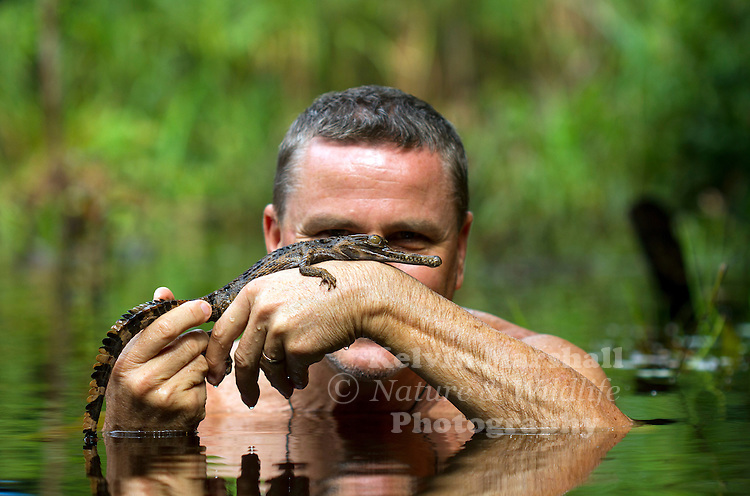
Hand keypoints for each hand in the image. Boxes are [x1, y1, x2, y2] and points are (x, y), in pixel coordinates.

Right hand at [103, 287, 211, 431]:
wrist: (138, 439)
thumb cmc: (135, 390)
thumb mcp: (133, 359)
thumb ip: (150, 325)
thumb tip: (164, 291)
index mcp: (128, 363)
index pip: (162, 328)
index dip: (188, 313)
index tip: (204, 306)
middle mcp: (145, 381)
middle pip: (191, 342)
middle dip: (198, 339)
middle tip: (192, 346)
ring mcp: (167, 397)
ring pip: (203, 359)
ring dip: (202, 360)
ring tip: (185, 370)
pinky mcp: (188, 408)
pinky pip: (207, 379)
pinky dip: (203, 380)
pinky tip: (187, 390)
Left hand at [204, 262, 370, 407]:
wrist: (358, 293)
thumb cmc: (322, 292)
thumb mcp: (281, 287)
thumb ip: (258, 307)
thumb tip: (235, 340)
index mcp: (253, 292)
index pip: (221, 330)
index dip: (214, 356)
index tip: (217, 374)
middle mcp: (262, 309)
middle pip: (242, 357)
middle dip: (242, 383)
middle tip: (247, 397)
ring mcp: (280, 327)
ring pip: (268, 368)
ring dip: (277, 382)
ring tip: (287, 386)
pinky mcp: (299, 346)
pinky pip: (291, 372)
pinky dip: (296, 379)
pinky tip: (303, 376)